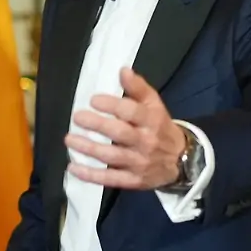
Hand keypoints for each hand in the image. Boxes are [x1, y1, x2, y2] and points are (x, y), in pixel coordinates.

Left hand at [66, 65, 185, 190]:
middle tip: (77, 117)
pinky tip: (73, 168)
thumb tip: (123, 70)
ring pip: (111, 156)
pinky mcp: (133, 180)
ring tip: (69, 139)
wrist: (181, 160)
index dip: (112, 105)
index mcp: (152, 120)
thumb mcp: (155, 105)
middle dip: (97, 124)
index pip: (131, 111)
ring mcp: (139, 163)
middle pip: (119, 133)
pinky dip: (91, 175)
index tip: (93, 100)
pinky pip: (110, 179)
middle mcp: (146, 142)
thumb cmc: (160, 127)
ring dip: (89, 148)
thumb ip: (138, 88)